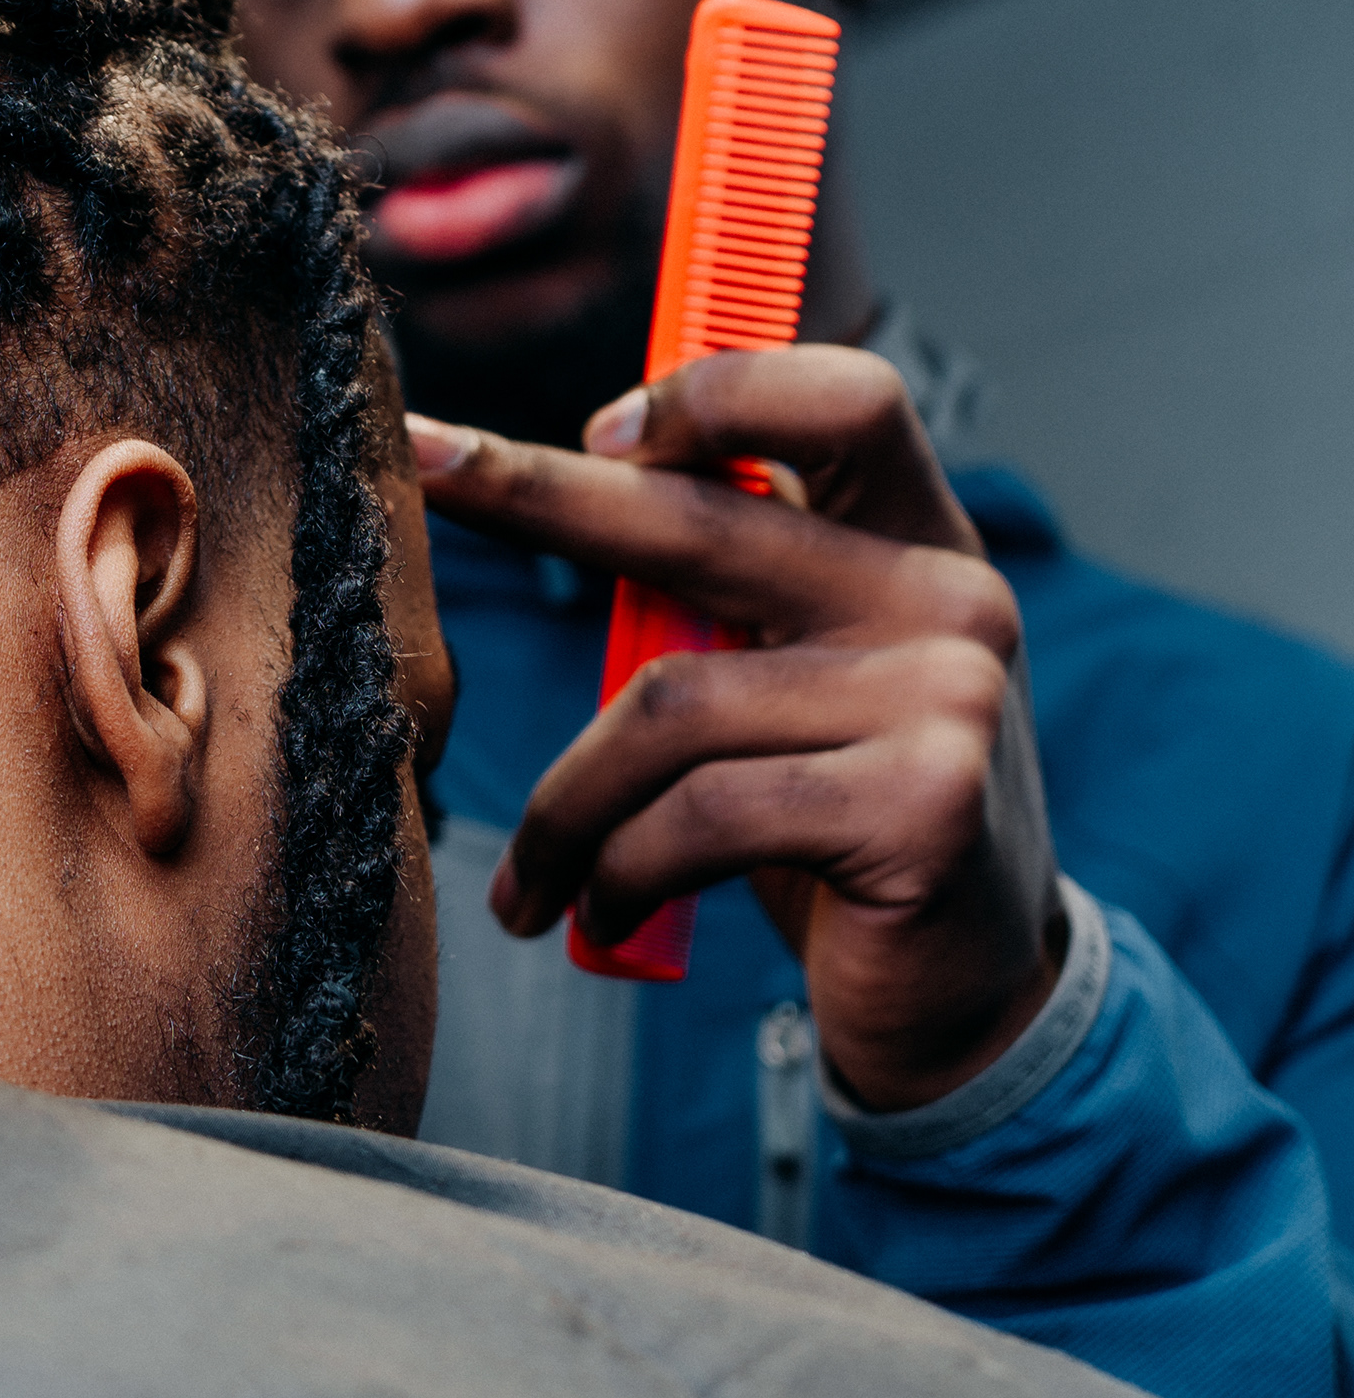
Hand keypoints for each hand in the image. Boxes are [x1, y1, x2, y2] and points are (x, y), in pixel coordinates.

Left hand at [408, 347, 1063, 1113]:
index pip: (842, 398)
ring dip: (566, 806)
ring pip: (667, 703)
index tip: (597, 431)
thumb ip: (730, 592)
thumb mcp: (796, 683)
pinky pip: (697, 815)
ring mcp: (946, 696)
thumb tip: (567, 482)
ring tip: (533, 879)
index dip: (717, 393)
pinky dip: (616, 870)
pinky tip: (601, 916)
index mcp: (922, 539)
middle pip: (701, 522)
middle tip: (428, 466)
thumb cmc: (839, 824)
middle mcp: (949, 595)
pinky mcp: (920, 806)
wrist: (969, 1004)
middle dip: (536, 492)